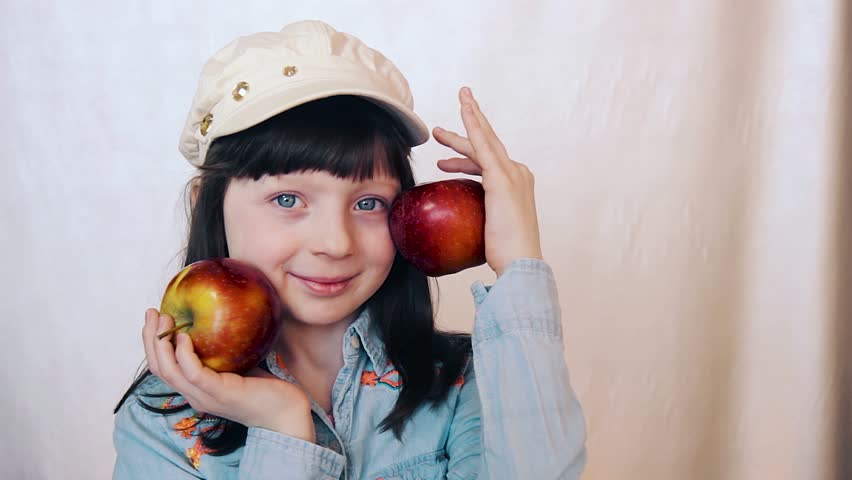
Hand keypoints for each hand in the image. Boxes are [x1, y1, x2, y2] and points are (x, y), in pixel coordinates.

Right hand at [142, 308, 314, 441]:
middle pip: (160, 368)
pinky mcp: (221, 393)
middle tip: (152, 313)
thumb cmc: (264, 388)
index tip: (154, 317)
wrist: (285, 413)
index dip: (153, 343)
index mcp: (196, 389)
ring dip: (161, 344)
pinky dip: (184, 355)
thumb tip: (217, 318)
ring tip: (164, 319)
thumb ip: (223, 350)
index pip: (163, 368)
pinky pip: (194, 374)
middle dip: (150, 339)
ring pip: (169, 372)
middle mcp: (195, 395)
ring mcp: (206, 396)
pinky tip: (185, 337)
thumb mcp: (238, 364)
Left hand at [433, 87, 542, 275]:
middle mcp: (517, 173)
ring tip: (436, 130)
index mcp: (516, 184)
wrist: (520, 262)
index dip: (468, 153)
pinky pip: (482, 146)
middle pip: (488, 143)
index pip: (488, 162)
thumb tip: (455, 225)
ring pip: (483, 140)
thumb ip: (476, 218)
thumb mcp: (489, 230)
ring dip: (464, 124)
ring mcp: (511, 173)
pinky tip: (462, 114)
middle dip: (470, 125)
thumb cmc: (505, 254)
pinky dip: (472, 126)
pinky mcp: (501, 178)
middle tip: (446, 121)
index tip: (451, 152)